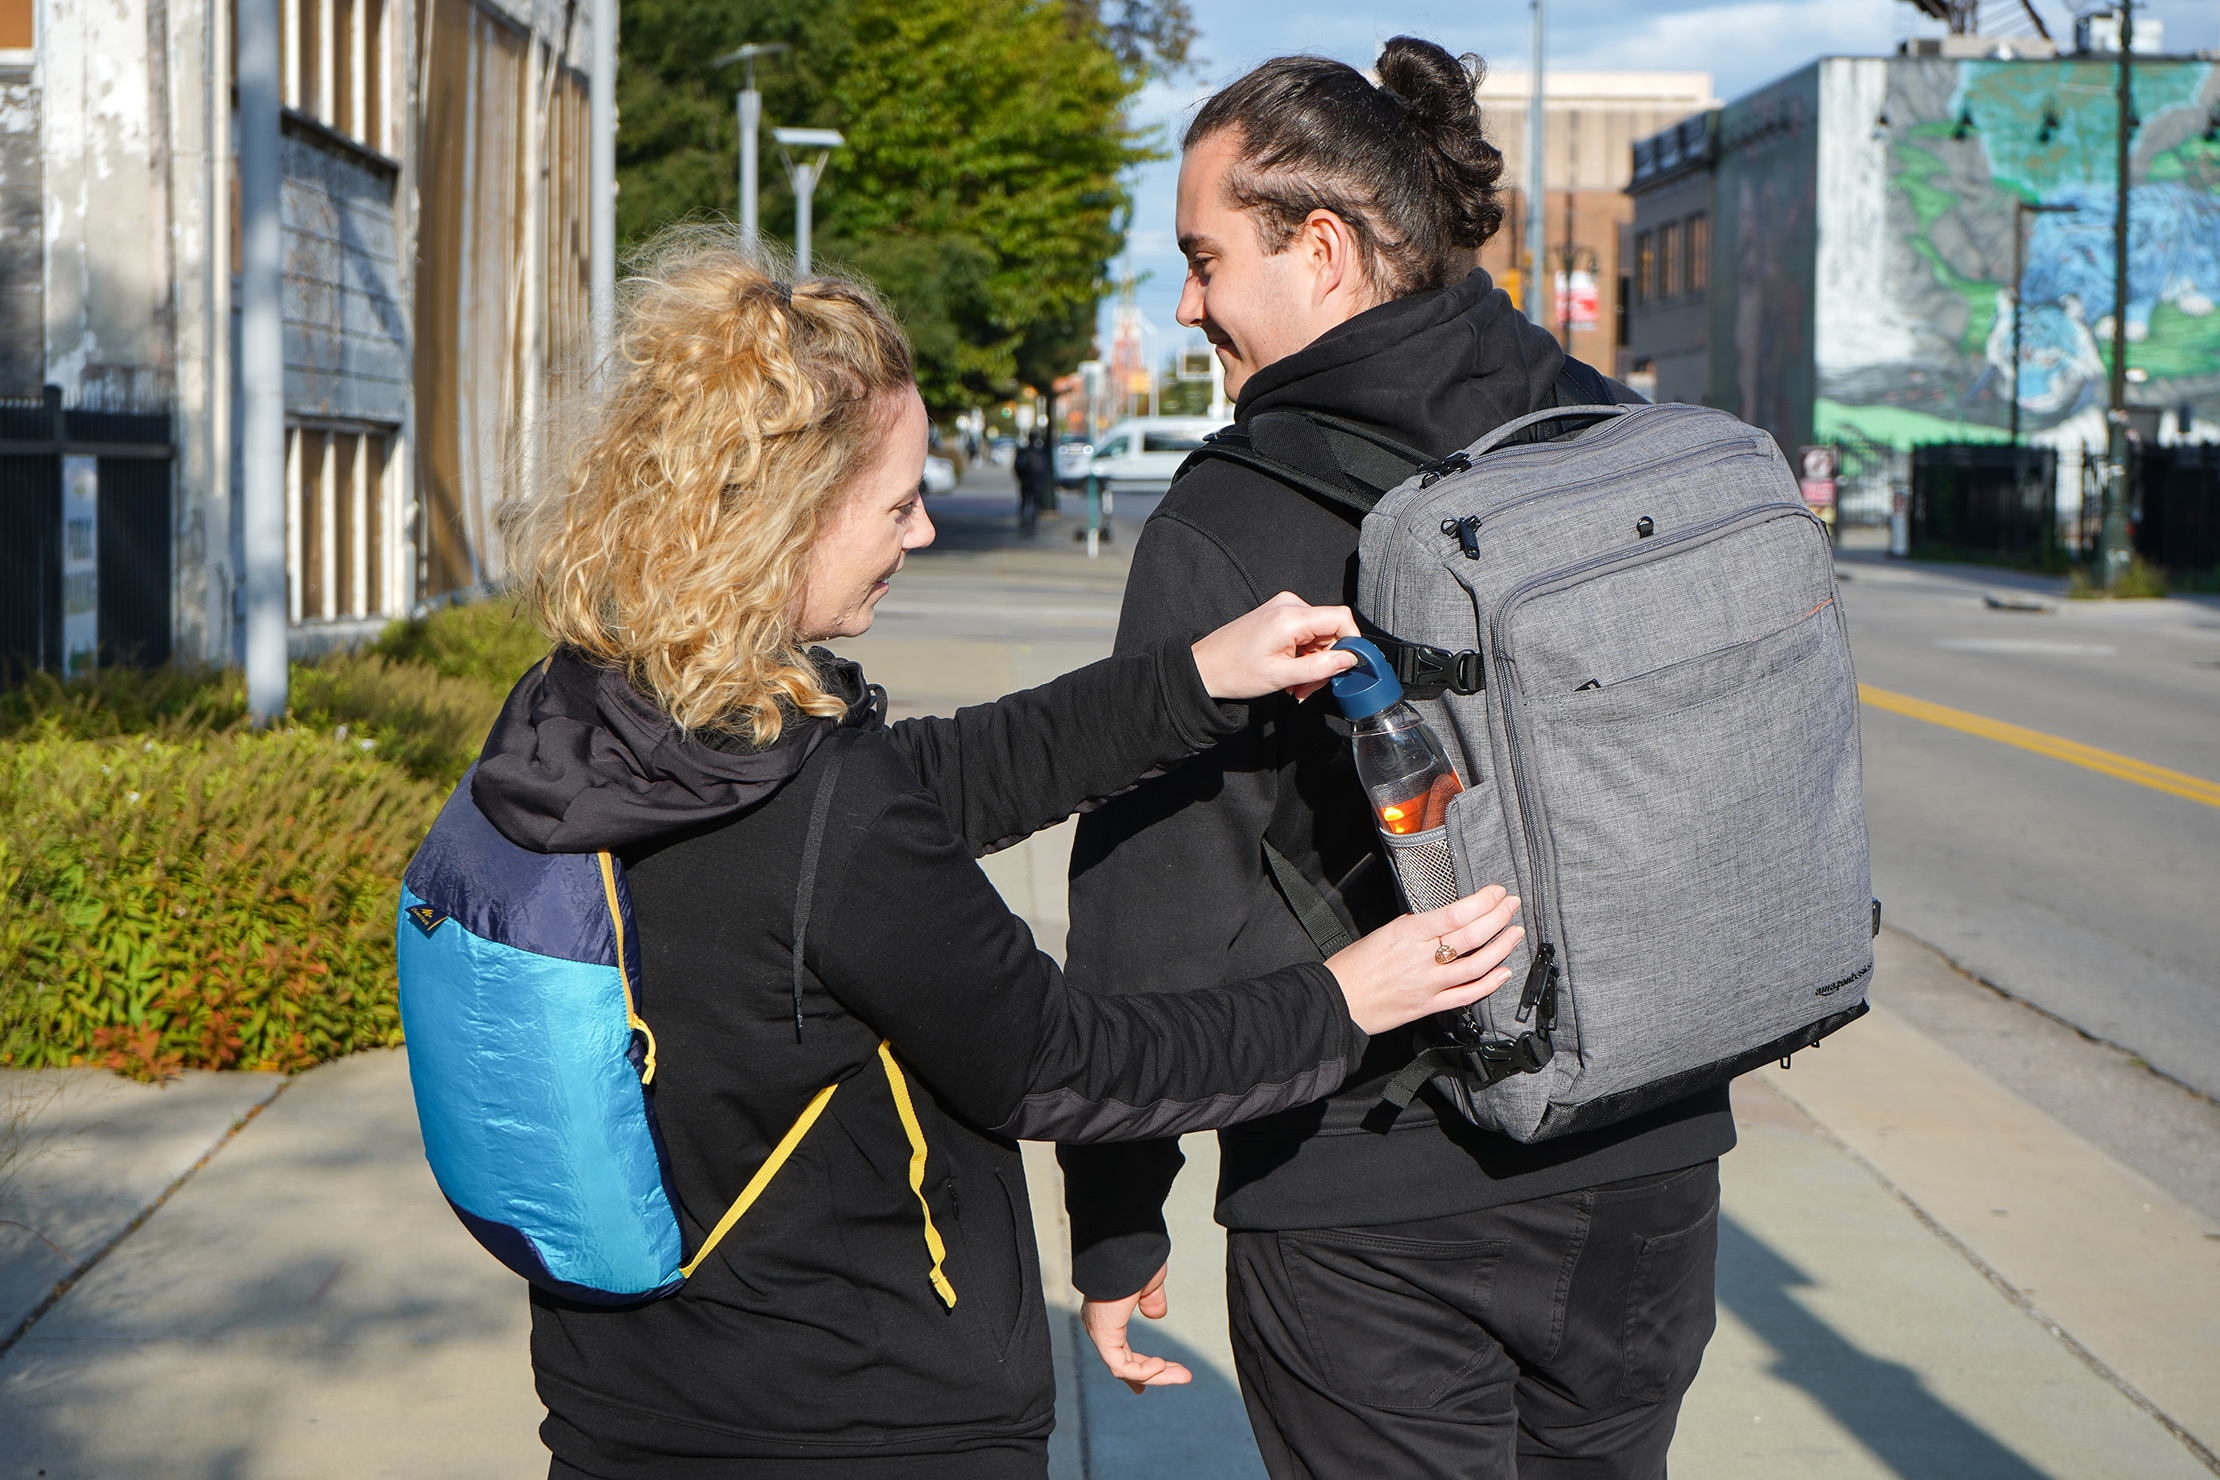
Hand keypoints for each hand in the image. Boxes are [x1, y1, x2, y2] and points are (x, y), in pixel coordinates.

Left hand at [1080, 1262, 1191, 1394]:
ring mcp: (1099, 1331)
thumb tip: (1157, 1315)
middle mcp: (1098, 1325)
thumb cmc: (1134, 1258)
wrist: (1124, 1242)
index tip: (1160, 1370)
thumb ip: (1152, 1300)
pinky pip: (1121, 1366)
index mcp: (1106, 1314)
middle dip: (1154, 1373)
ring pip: (1124, 1369)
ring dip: (1156, 1375)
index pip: (1120, 1349)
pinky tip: (1162, 1364)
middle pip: (1124, 1363)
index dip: (1140, 1365)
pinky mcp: (1103, 1334)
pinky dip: (1143, 1370)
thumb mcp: (1148, 1283)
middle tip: (1183, 1375)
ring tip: (1184, 1374)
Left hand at [1190, 592, 1359, 701]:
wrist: (1206, 667)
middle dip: (1325, 662)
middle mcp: (1289, 605)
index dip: (1350, 643)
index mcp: (1290, 616)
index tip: (1345, 667)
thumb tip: (1350, 659)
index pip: (1341, 618)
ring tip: (1295, 684)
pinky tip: (1290, 672)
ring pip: (1319, 636)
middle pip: (1330, 631)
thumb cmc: (1235, 672)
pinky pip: (1306, 634)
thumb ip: (1320, 667)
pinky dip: (1303, 656)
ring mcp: (1284, 608)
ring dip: (1313, 664)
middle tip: (1307, 687)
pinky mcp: (1279, 614)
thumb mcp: (1282, 677)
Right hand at [1327, 887, 1524, 1035]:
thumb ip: (1415, 928)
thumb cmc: (1353, 967)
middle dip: (1498, 917)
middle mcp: (1421, 958)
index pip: (1455, 914)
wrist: (1337, 1001)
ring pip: (1476, 965)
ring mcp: (1428, 984)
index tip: (1496, 892)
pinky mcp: (1429, 1005)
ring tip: (1515, 933)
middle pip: (1471, 935)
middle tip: (1512, 905)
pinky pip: (1466, 996)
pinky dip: (1489, 984)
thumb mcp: (1382, 933)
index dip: (1483, 901)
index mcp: (1407, 934)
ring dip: (1501, 947)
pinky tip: (1503, 972)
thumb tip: (1442, 921)